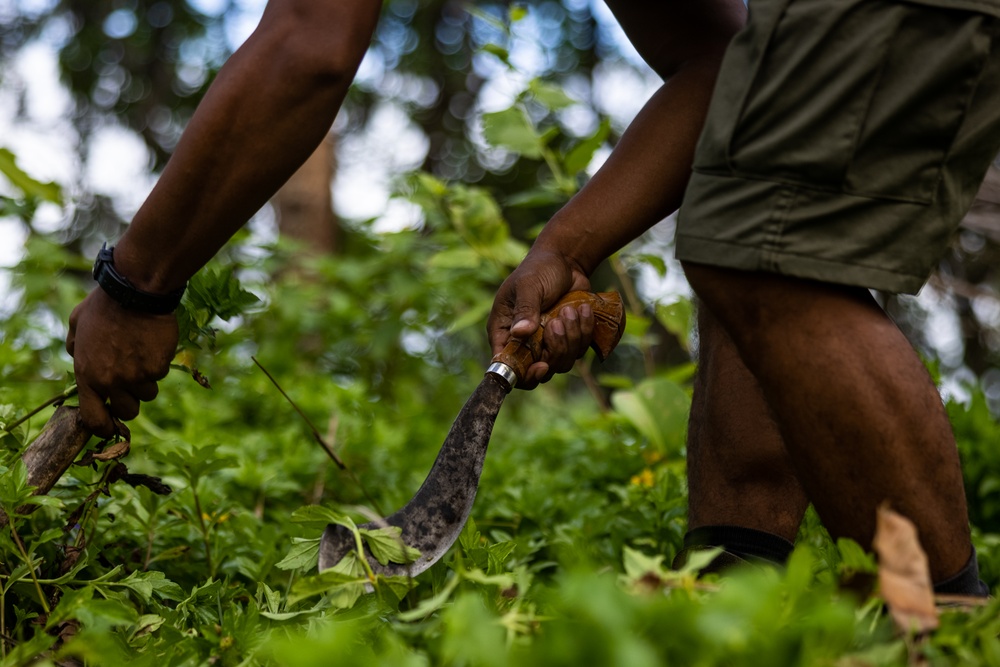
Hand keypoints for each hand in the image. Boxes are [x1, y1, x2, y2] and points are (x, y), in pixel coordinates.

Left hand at [66, 289, 177, 437]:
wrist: (135, 293)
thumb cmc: (104, 305)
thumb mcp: (77, 323)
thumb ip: (75, 346)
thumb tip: (76, 355)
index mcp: (88, 375)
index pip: (94, 418)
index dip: (104, 427)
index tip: (111, 425)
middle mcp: (111, 381)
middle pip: (128, 411)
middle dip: (131, 400)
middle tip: (133, 383)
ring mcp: (136, 376)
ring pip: (148, 394)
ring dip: (147, 381)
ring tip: (142, 356)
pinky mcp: (157, 367)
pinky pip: (160, 375)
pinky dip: (158, 363)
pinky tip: (152, 344)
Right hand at [487, 249, 593, 388]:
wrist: (567, 260)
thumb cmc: (540, 268)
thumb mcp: (529, 285)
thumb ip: (525, 309)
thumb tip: (520, 333)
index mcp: (504, 331)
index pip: (507, 365)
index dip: (523, 373)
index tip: (542, 365)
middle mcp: (523, 342)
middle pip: (538, 370)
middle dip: (555, 350)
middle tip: (558, 323)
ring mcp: (546, 343)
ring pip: (562, 362)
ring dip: (572, 338)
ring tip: (570, 310)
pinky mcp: (567, 339)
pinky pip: (578, 350)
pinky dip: (584, 332)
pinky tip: (583, 310)